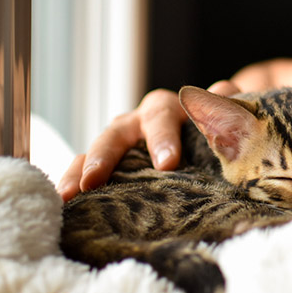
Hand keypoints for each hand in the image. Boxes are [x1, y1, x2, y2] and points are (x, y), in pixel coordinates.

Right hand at [56, 81, 240, 201]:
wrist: (207, 136)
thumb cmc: (216, 129)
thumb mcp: (226, 116)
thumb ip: (227, 105)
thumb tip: (224, 91)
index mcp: (167, 110)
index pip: (161, 117)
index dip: (161, 138)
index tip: (166, 163)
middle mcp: (138, 122)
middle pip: (118, 131)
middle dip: (106, 155)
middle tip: (97, 179)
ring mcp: (121, 143)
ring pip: (94, 149)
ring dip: (81, 169)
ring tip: (71, 192)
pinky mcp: (109, 163)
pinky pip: (85, 169)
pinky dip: (73, 180)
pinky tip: (63, 201)